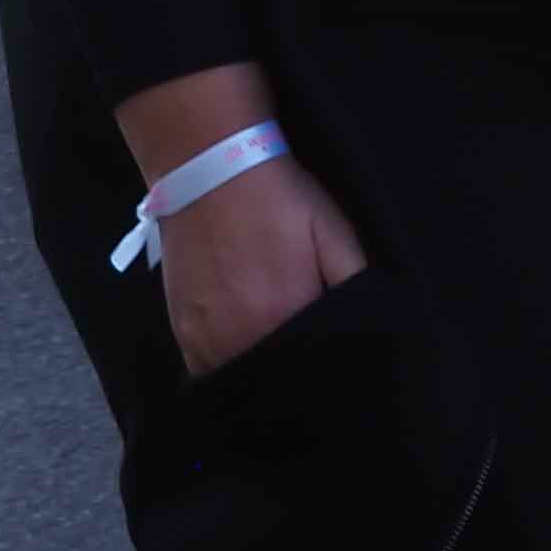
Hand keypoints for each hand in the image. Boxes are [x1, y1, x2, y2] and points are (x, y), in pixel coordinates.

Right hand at [154, 154, 368, 378]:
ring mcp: (209, 339)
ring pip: (243, 380)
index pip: (316, 365)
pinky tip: (241, 347)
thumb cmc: (279, 198)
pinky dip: (227, 367)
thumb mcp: (334, 231)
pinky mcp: (183, 332)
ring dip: (260, 371)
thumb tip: (366, 328)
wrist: (210, 169)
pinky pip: (208, 372)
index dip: (327, 359)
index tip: (331, 355)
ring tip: (272, 345)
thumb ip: (354, 282)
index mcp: (289, 315)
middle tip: (303, 346)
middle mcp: (246, 337)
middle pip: (278, 380)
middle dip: (295, 372)